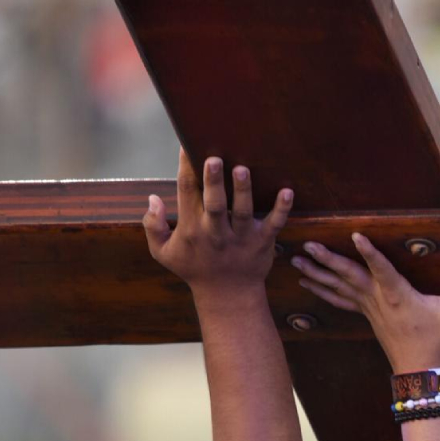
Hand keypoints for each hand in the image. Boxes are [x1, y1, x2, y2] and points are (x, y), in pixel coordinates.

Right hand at [143, 149, 292, 298]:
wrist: (227, 295)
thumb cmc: (194, 267)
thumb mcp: (163, 252)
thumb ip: (152, 226)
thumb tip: (152, 198)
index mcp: (191, 228)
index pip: (186, 193)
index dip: (186, 168)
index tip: (187, 145)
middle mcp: (215, 232)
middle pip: (214, 203)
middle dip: (213, 181)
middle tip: (214, 158)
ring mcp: (241, 237)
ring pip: (242, 211)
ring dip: (243, 191)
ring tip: (242, 170)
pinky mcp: (263, 241)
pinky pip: (274, 224)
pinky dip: (281, 209)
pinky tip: (287, 191)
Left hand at [292, 233, 439, 371]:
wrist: (420, 372)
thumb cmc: (437, 341)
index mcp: (398, 296)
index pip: (382, 269)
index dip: (369, 252)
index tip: (355, 234)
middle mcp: (378, 300)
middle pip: (349, 276)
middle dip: (327, 260)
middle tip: (306, 244)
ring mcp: (369, 308)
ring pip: (338, 287)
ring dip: (316, 272)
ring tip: (294, 258)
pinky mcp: (365, 315)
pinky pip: (339, 299)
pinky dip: (322, 288)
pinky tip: (307, 280)